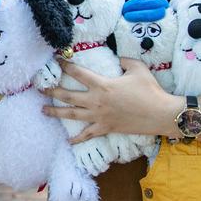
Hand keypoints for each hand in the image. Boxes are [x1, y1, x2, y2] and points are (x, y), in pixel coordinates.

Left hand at [43, 58, 179, 143]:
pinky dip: (77, 139)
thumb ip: (125, 60)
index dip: (65, 66)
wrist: (160, 113)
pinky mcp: (105, 128)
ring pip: (72, 115)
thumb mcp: (137, 68)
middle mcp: (96, 101)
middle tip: (40, 88)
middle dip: (52, 91)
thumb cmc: (149, 90)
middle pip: (67, 96)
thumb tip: (118, 58)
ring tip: (43, 111)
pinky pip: (88, 134)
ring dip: (55, 113)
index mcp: (102, 84)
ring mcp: (99, 116)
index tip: (56, 61)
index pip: (77, 73)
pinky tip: (68, 141)